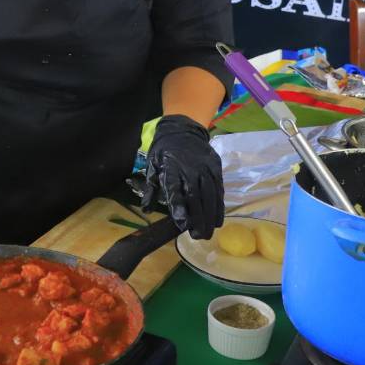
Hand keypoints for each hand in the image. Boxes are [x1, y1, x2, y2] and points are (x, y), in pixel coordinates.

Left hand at [142, 114, 224, 239]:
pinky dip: (219, 205)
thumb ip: (151, 187)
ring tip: (210, 232)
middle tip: (199, 236)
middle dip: (199, 218)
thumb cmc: (164, 149)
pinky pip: (219, 189)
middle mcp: (190, 168)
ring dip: (211, 215)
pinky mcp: (215, 168)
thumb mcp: (152, 164)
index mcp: (172, 168)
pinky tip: (219, 218)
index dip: (179, 208)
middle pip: (196, 196)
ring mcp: (205, 168)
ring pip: (210, 194)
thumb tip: (145, 209)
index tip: (182, 225)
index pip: (175, 190)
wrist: (183, 128)